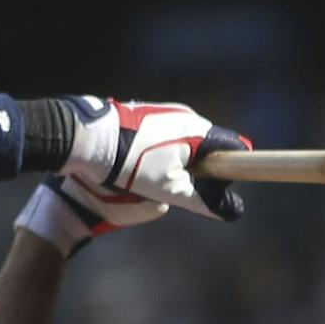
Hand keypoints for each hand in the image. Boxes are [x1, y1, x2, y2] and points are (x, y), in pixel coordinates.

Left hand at [58, 96, 249, 223]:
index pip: (235, 147)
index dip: (231, 171)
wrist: (89, 140)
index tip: (215, 188)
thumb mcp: (170, 190)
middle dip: (202, 170)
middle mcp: (187, 115)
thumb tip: (233, 211)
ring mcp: (167, 112)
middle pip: (211, 146)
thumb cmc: (132, 165)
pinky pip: (168, 137)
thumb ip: (203, 200)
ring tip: (154, 177)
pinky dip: (163, 154)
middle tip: (179, 188)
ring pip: (188, 143)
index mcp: (199, 130)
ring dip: (181, 163)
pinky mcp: (149, 114)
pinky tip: (142, 165)